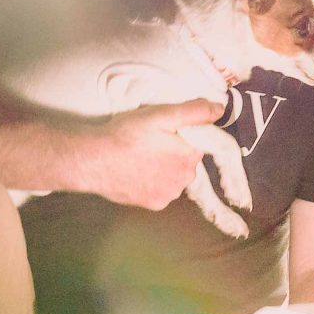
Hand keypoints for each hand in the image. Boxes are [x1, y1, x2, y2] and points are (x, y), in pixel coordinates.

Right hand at [71, 99, 224, 209]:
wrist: (94, 161)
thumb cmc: (126, 136)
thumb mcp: (161, 115)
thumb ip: (194, 112)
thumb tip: (219, 109)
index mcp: (189, 156)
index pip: (197, 144)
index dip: (181, 136)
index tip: (163, 132)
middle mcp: (184, 179)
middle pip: (186, 162)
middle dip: (173, 152)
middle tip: (149, 142)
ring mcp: (169, 195)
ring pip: (174, 177)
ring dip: (163, 169)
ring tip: (140, 157)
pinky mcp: (154, 204)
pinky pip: (160, 191)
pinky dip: (152, 182)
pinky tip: (137, 172)